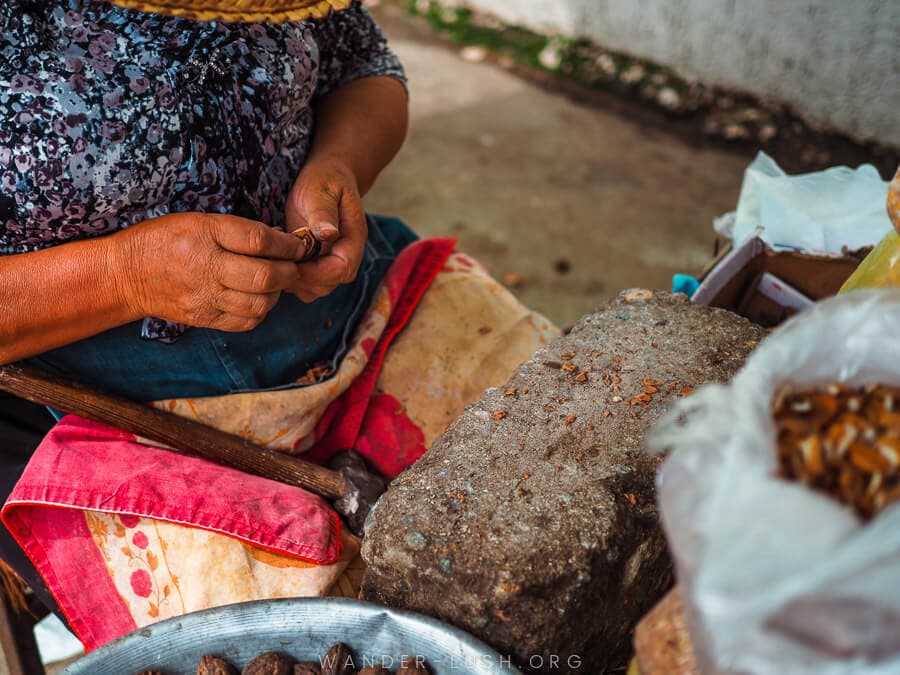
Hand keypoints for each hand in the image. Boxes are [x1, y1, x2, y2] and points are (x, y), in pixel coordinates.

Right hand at [110, 213, 307, 330]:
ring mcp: (204, 296)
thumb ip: (237, 231)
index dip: (287, 245)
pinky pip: (245, 321)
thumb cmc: (164, 240)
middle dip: (288, 272)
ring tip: (275, 284)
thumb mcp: (197, 221)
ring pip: (259, 303)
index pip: (258, 240)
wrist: (125, 274)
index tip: (298, 246)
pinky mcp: (203, 317)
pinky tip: (257, 300)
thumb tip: (281, 240)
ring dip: (276, 294)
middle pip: (264, 276)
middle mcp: (205, 266)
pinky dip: (259, 312)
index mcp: (204, 233)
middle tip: (294, 268)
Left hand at [284, 157, 367, 302]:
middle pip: (328, 285)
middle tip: (274, 260)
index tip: (291, 261)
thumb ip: (324, 213)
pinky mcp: (315, 264)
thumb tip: (329, 234)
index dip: (316, 273)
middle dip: (300, 279)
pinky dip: (287, 276)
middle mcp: (345, 255)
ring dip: (292, 280)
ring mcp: (330, 262)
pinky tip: (275, 256)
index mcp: (353, 239)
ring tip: (274, 256)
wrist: (326, 176)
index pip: (342, 269)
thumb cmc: (324, 179)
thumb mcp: (322, 189)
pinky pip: (303, 283)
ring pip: (314, 289)